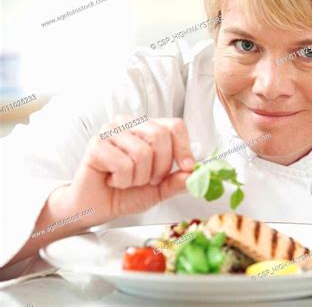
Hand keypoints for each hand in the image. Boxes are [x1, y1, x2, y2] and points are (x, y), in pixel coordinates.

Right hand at [66, 116, 195, 227]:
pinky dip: (122, 180)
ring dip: (139, 178)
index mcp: (148, 128)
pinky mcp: (96, 144)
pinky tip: (112, 180)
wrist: (97, 207)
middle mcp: (130, 124)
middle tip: (148, 180)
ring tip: (127, 181)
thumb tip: (195, 173)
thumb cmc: (126, 193)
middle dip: (160, 167)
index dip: (184, 147)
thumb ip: (177, 181)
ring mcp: (111, 131)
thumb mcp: (160, 190)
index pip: (175, 125)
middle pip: (160, 136)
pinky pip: (123, 164)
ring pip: (142, 152)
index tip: (187, 167)